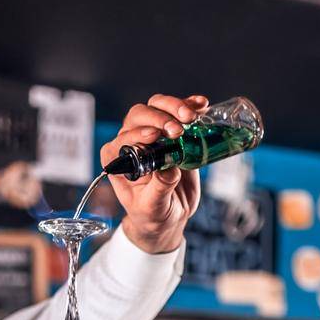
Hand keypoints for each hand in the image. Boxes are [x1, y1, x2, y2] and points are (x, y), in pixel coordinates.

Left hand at [101, 94, 207, 254]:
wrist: (170, 215)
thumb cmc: (153, 214)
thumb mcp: (152, 207)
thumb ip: (158, 189)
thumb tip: (169, 170)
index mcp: (117, 159)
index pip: (124, 137)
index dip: (138, 133)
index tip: (155, 136)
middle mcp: (131, 142)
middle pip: (140, 115)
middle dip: (159, 118)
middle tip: (177, 130)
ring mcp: (153, 134)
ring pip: (157, 106)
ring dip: (174, 106)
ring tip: (191, 117)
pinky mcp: (172, 132)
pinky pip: (177, 112)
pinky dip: (189, 104)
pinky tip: (201, 105)